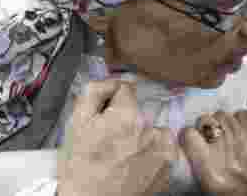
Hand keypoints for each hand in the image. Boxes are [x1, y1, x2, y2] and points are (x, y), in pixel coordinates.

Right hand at [57, 80, 176, 195]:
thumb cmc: (81, 165)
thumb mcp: (76, 122)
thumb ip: (94, 92)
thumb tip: (110, 80)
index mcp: (127, 116)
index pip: (125, 88)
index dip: (112, 99)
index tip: (105, 114)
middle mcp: (151, 131)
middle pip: (140, 110)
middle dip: (126, 118)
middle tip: (111, 137)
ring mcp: (164, 151)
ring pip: (154, 127)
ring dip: (143, 134)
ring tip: (125, 152)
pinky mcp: (170, 167)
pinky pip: (164, 147)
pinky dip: (153, 150)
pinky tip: (136, 161)